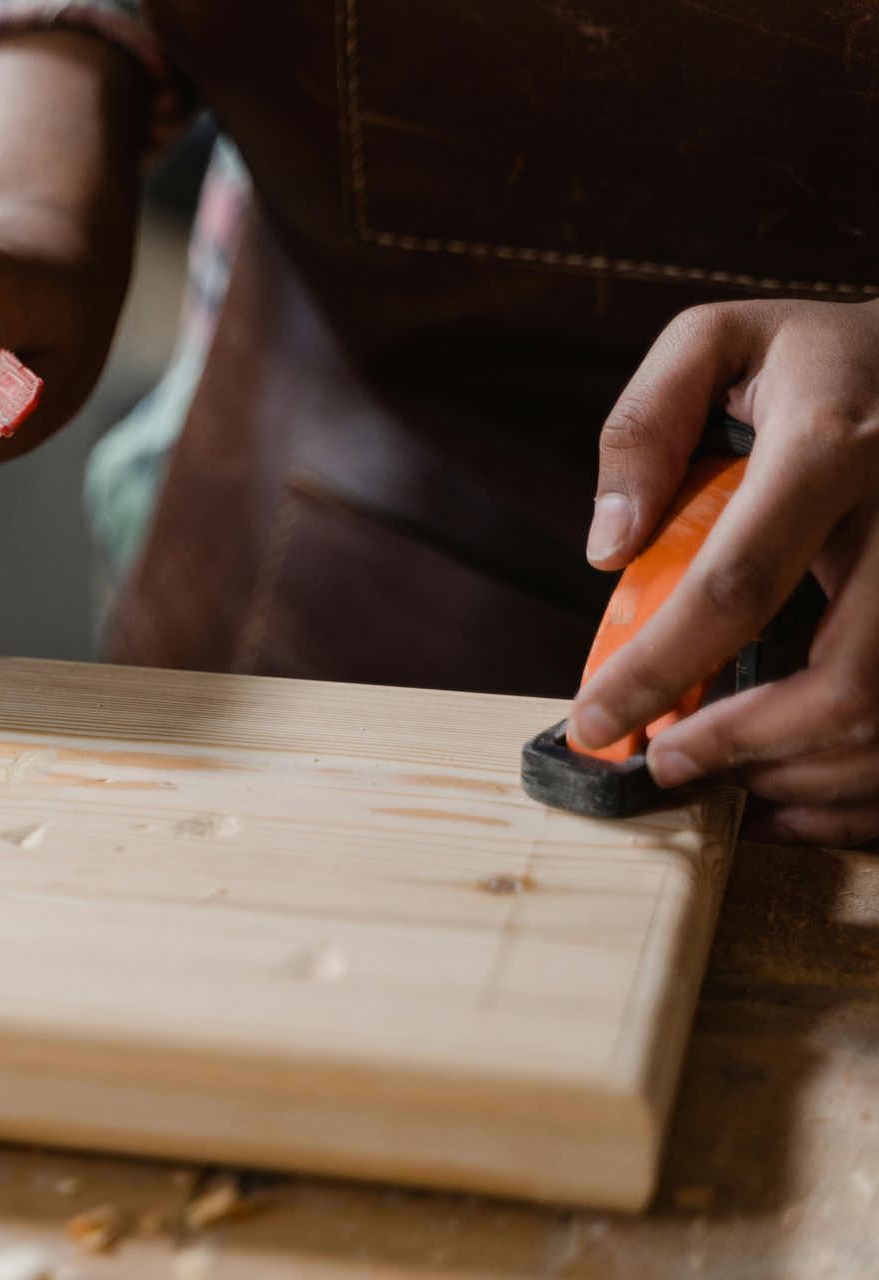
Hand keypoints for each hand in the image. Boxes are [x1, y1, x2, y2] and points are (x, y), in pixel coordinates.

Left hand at [569, 298, 878, 845]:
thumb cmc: (826, 357)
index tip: (595, 720)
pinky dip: (863, 790)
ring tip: (725, 782)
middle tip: (664, 766)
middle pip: (845, 680)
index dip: (659, 668)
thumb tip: (608, 545)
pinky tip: (798, 795)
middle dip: (743, 746)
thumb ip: (646, 426)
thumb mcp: (721, 341)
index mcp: (833, 445)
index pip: (736, 583)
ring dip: (804, 776)